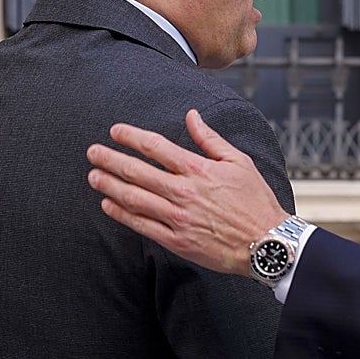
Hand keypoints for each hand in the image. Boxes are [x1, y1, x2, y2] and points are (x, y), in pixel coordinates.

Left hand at [86, 110, 289, 275]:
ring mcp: (178, 218)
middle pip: (137, 171)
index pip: (156, 147)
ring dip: (110, 185)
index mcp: (199, 169)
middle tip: (92, 152)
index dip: (132, 137)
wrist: (266, 242)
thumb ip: (210, 139)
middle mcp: (184, 192)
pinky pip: (142, 225)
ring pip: (134, 198)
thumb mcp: (239, 161)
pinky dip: (122, 214)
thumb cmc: (256, 201)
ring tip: (93, 176)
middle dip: (111, 159)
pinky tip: (108, 204)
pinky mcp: (177, 241)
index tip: (115, 131)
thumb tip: (192, 116)